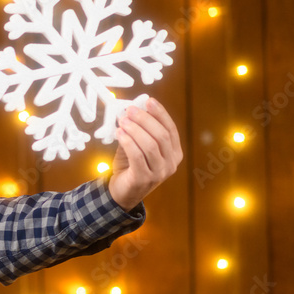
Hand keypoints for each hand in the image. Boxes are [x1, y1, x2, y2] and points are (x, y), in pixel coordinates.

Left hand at [107, 97, 182, 211]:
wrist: (122, 192)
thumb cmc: (130, 166)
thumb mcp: (136, 146)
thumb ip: (137, 131)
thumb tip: (132, 110)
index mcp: (174, 153)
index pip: (170, 129)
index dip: (160, 114)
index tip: (148, 101)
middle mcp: (171, 163)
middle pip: (161, 135)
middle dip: (145, 120)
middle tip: (130, 110)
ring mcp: (160, 172)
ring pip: (150, 145)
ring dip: (135, 130)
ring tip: (122, 121)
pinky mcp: (145, 178)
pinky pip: (138, 156)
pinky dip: (128, 142)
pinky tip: (119, 133)